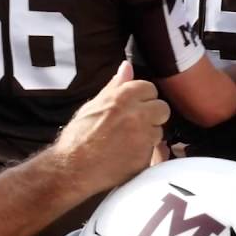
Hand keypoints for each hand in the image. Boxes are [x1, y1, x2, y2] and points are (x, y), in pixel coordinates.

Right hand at [50, 61, 169, 195]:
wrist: (72, 168)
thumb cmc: (78, 137)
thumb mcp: (93, 106)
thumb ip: (114, 86)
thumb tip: (126, 66)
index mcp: (122, 97)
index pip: (150, 88)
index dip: (143, 98)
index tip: (134, 106)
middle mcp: (137, 114)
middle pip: (162, 108)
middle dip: (153, 115)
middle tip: (137, 124)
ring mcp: (143, 137)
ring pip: (159, 130)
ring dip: (149, 135)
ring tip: (128, 142)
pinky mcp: (145, 157)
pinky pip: (153, 151)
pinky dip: (143, 152)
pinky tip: (127, 155)